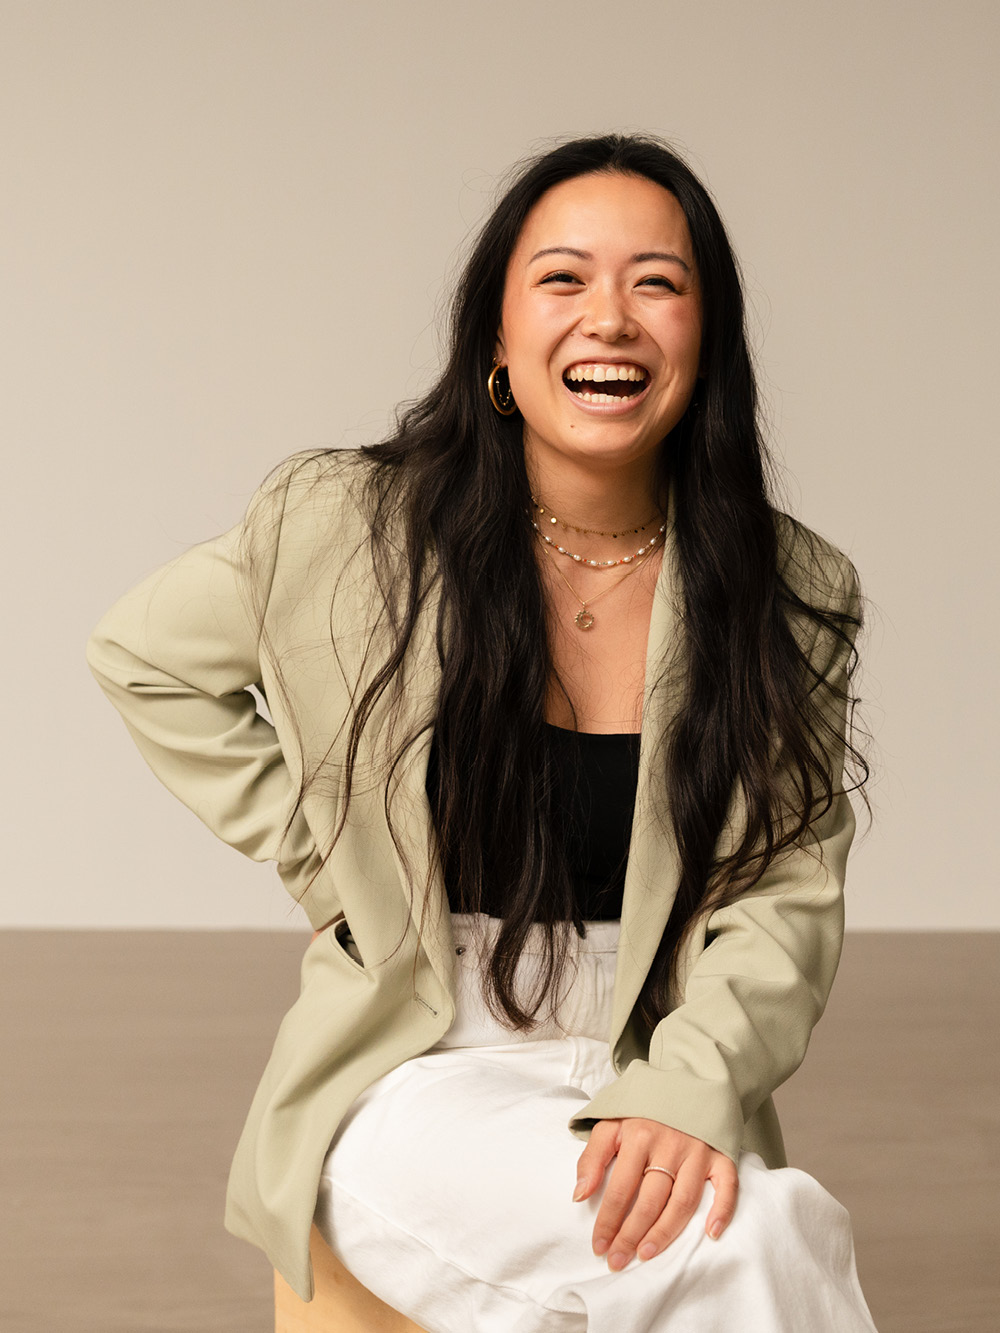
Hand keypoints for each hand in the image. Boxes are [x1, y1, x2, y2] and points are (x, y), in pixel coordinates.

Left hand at [573, 1117, 737, 1269]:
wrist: (685, 1077)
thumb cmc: (643, 1107)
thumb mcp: (610, 1121)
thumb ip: (592, 1156)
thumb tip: (579, 1195)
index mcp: (638, 1134)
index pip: (620, 1188)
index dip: (608, 1220)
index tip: (598, 1246)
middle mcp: (669, 1143)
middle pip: (649, 1200)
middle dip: (631, 1234)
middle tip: (617, 1261)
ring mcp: (697, 1150)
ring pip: (683, 1201)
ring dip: (665, 1232)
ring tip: (647, 1254)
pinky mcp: (720, 1153)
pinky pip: (727, 1184)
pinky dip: (722, 1209)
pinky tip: (711, 1234)